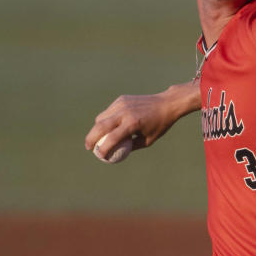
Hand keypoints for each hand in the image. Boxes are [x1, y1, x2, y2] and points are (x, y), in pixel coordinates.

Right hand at [84, 84, 201, 159]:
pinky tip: (107, 128)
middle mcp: (124, 112)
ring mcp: (121, 104)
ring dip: (96, 129)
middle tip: (89, 148)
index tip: (100, 155)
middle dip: (91, 138)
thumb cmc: (159, 126)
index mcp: (132, 124)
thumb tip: (116, 154)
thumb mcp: (147, 141)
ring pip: (101, 117)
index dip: (103, 149)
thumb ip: (131, 147)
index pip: (111, 138)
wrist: (166, 104)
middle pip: (100, 126)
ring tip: (96, 138)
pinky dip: (105, 120)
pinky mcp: (121, 99)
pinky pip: (108, 111)